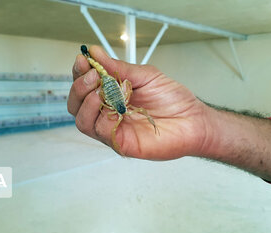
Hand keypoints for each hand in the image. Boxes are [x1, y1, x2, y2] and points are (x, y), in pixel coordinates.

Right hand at [68, 45, 208, 159]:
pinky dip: (98, 114)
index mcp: (112, 95)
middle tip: (93, 74)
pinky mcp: (119, 142)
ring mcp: (112, 128)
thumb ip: (118, 67)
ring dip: (85, 101)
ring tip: (99, 88)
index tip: (83, 58)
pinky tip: (110, 102)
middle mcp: (108, 112)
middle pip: (77, 103)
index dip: (79, 72)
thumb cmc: (172, 99)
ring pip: (81, 119)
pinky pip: (98, 130)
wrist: (193, 120)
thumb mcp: (144, 76)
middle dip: (79, 86)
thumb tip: (95, 52)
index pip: (85, 86)